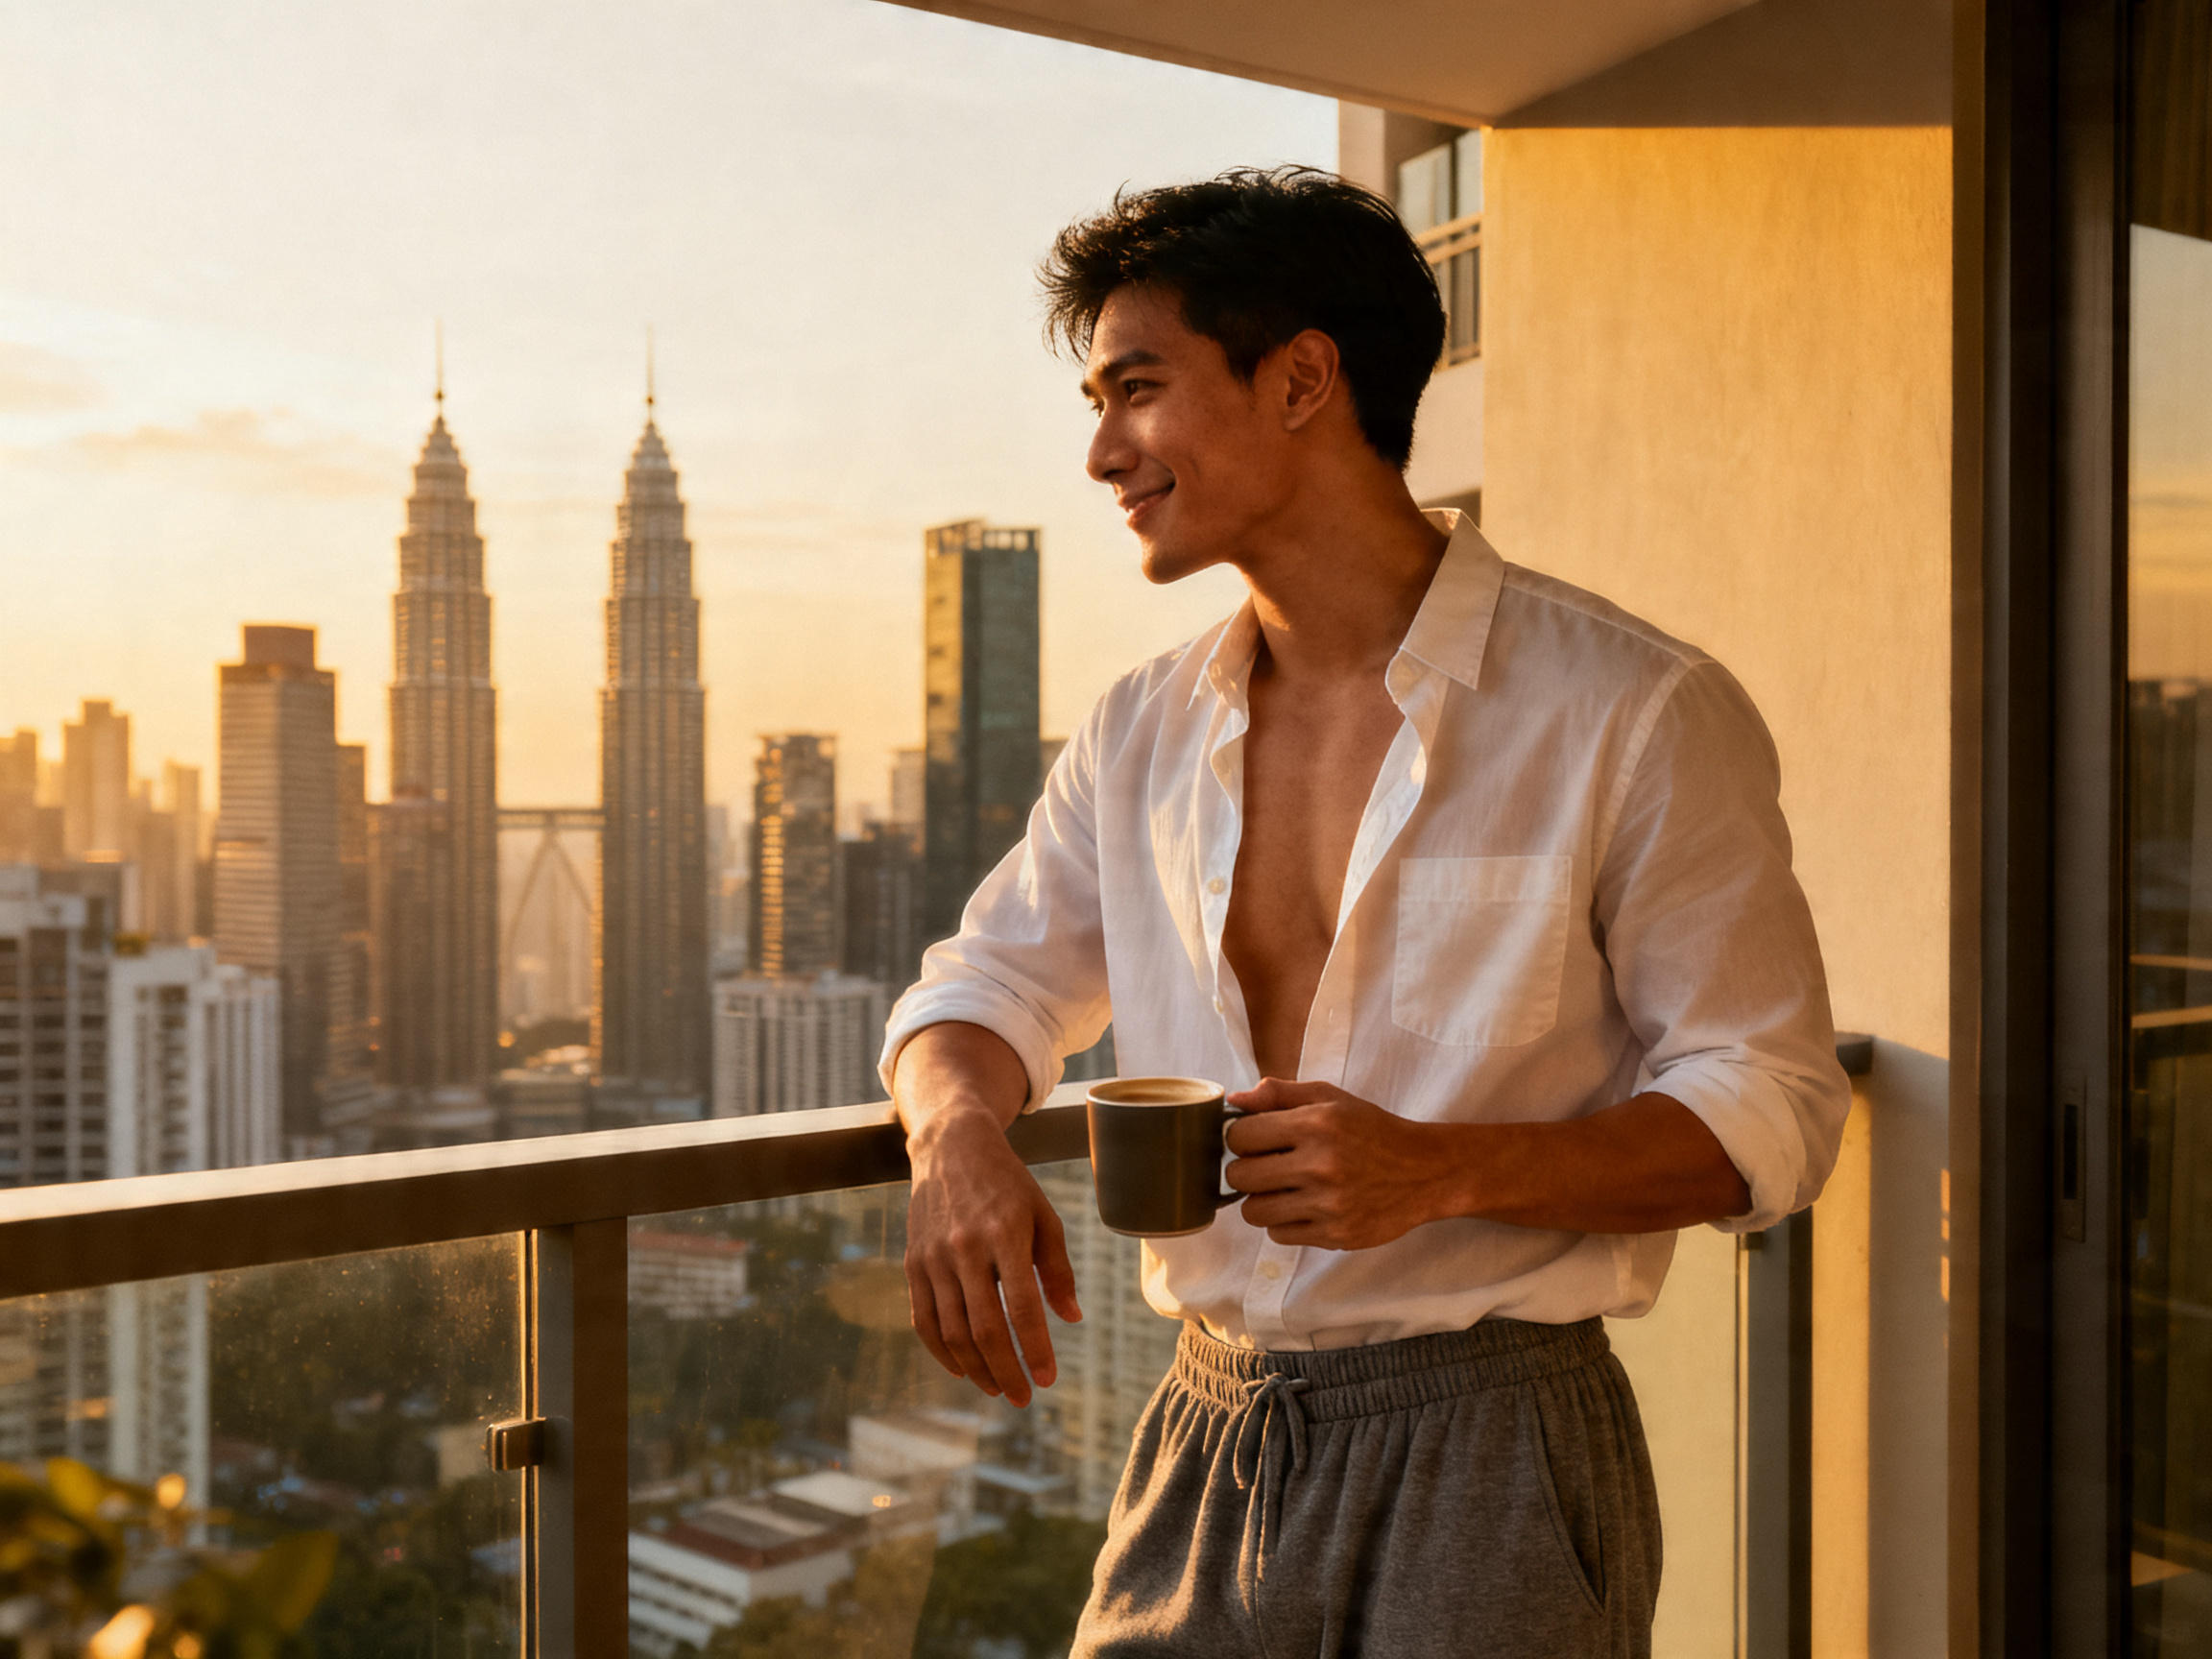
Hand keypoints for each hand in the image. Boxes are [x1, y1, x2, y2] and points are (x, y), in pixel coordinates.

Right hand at [903, 1109, 1080, 1406]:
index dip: (1035, 1348)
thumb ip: (1057, 1268)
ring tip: (998, 1389)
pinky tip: (962, 1368)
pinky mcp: (913, 1262)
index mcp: (1005, 1234)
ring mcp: (933, 1257)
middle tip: (1024, 1397)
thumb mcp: (1043, 1215)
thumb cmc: (1007, 1184)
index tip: (1048, 1378)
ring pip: (952, 1331)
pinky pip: (924, 1319)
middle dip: (1005, 1371)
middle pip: (983, 1328)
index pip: (1021, 1307)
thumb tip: (1071, 1318)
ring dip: (976, 1369)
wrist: (951, 1147)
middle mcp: (965, 1248)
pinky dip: (941, 1351)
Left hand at [1224, 1078, 1453, 1249]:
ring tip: (1284, 1189)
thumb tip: (1235, 1100)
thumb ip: (1280, 1095)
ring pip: (1254, 1210)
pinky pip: (1278, 1234)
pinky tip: (1304, 1206)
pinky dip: (1284, 1222)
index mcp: (1317, 1124)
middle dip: (1247, 1169)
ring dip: (1262, 1199)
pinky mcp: (1335, 1234)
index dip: (1242, 1137)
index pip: (1240, 1136)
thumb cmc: (1373, 1131)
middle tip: (1268, 1166)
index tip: (1257, 1140)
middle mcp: (1321, 1165)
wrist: (1425, 1172)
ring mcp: (1328, 1204)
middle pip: (1240, 1175)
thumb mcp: (1331, 1099)